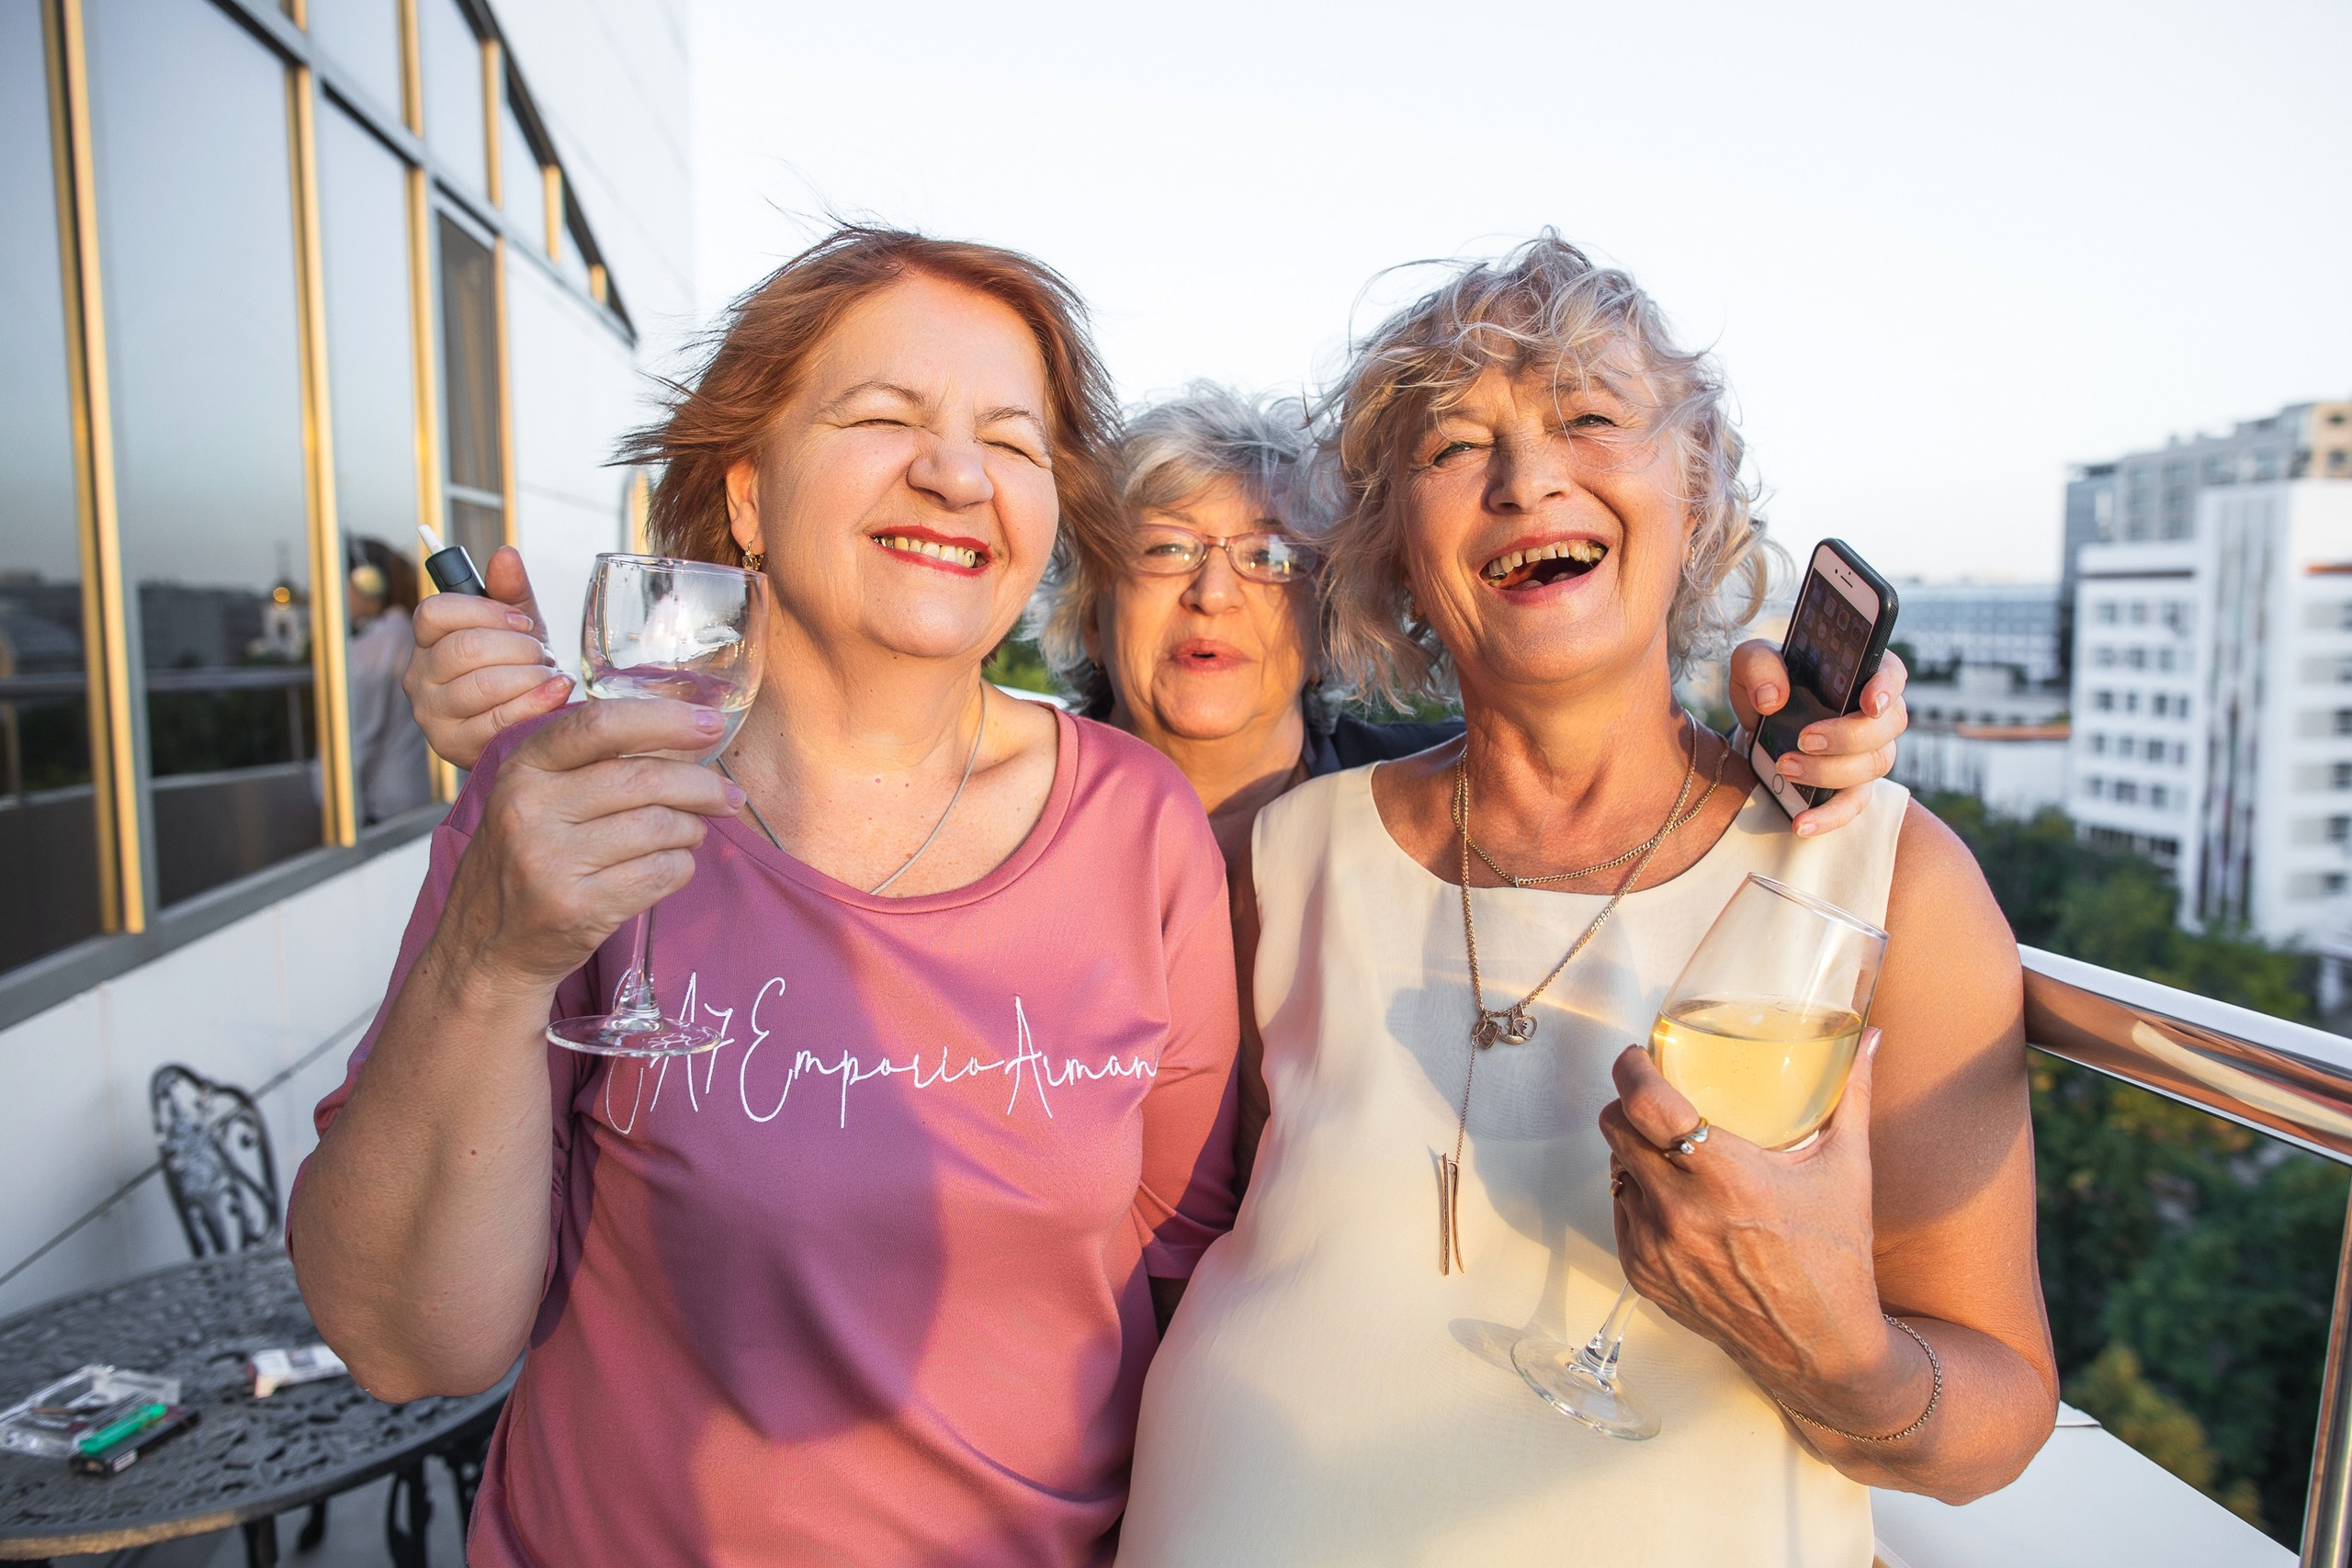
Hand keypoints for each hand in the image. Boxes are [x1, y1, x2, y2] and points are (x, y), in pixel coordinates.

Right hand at [406, 546, 570, 768]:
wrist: (526, 724)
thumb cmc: (518, 669)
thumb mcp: (518, 627)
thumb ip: (510, 591)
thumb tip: (505, 555)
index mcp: (427, 641)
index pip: (434, 612)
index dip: (486, 611)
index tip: (525, 623)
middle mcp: (418, 677)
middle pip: (465, 648)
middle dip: (519, 649)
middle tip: (545, 656)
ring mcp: (431, 714)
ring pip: (482, 685)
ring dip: (530, 677)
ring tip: (551, 677)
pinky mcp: (452, 746)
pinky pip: (496, 720)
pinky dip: (534, 704)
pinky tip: (555, 694)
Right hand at [432, 699, 743, 993]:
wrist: (486, 949)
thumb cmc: (525, 862)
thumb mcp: (531, 799)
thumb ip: (587, 763)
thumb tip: (684, 733)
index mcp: (522, 769)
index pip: (600, 725)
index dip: (665, 719)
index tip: (711, 723)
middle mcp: (529, 809)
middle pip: (643, 778)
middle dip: (701, 785)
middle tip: (728, 796)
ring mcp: (550, 861)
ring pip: (660, 826)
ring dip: (692, 829)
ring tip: (690, 834)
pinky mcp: (578, 907)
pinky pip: (661, 873)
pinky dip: (681, 867)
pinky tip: (672, 866)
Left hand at [1599, 1032, 1928, 1437]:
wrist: (1821, 1350)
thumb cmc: (1837, 1260)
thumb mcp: (1848, 1170)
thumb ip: (1854, 1096)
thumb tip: (1871, 1039)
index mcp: (1724, 1176)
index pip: (1643, 1102)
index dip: (1631, 1069)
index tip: (1640, 1055)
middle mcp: (1679, 1211)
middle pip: (1615, 1127)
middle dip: (1629, 1103)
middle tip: (1654, 1095)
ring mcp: (1655, 1246)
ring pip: (1615, 1170)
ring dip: (1633, 1151)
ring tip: (1667, 1146)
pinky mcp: (1643, 1274)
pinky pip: (1622, 1213)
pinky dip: (1639, 1196)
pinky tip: (1672, 1194)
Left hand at [1727, 642, 1908, 837]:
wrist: (1756, 724)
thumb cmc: (1766, 683)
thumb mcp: (1752, 663)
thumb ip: (1759, 666)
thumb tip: (1771, 698)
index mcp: (1860, 672)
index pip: (1892, 674)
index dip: (1888, 688)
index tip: (1870, 703)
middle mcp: (1874, 713)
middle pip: (1888, 726)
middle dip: (1848, 736)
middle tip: (1804, 739)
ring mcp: (1867, 752)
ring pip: (1872, 765)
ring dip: (1829, 771)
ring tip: (1785, 767)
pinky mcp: (1850, 786)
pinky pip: (1852, 806)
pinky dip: (1828, 816)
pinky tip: (1801, 822)